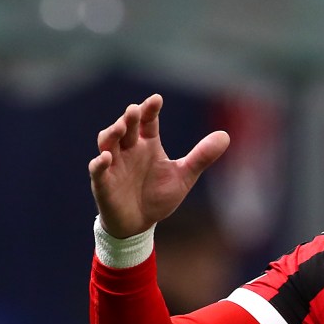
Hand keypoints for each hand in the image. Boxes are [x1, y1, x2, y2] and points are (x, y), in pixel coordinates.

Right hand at [88, 94, 229, 237]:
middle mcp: (128, 150)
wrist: (140, 224)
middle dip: (129, 118)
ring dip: (112, 134)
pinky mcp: (103, 184)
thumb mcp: (184, 176)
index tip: (157, 99)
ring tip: (120, 127)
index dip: (150, 110)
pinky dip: (100, 163)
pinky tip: (106, 158)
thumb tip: (225, 135)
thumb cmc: (158, 196)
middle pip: (126, 128)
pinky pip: (98, 171)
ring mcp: (114, 166)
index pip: (147, 122)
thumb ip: (201, 156)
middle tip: (135, 109)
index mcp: (147, 145)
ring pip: (107, 143)